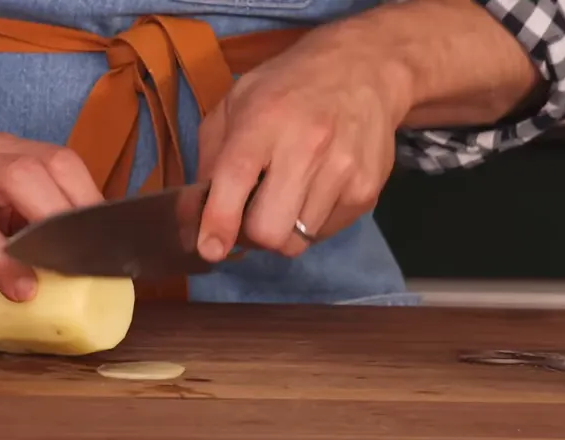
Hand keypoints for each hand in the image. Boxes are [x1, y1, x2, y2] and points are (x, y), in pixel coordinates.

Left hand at [194, 32, 413, 260]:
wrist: (366, 67)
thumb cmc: (289, 86)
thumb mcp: (237, 102)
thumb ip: (211, 156)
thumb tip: (196, 211)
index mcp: (264, 120)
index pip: (236, 179)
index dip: (219, 222)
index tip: (211, 248)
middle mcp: (307, 145)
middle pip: (270, 230)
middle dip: (251, 235)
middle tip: (249, 217)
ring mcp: (343, 170)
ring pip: (297, 241)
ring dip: (282, 230)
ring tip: (284, 197)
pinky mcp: (367, 189)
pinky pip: (325, 233)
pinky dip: (310, 224)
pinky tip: (312, 192)